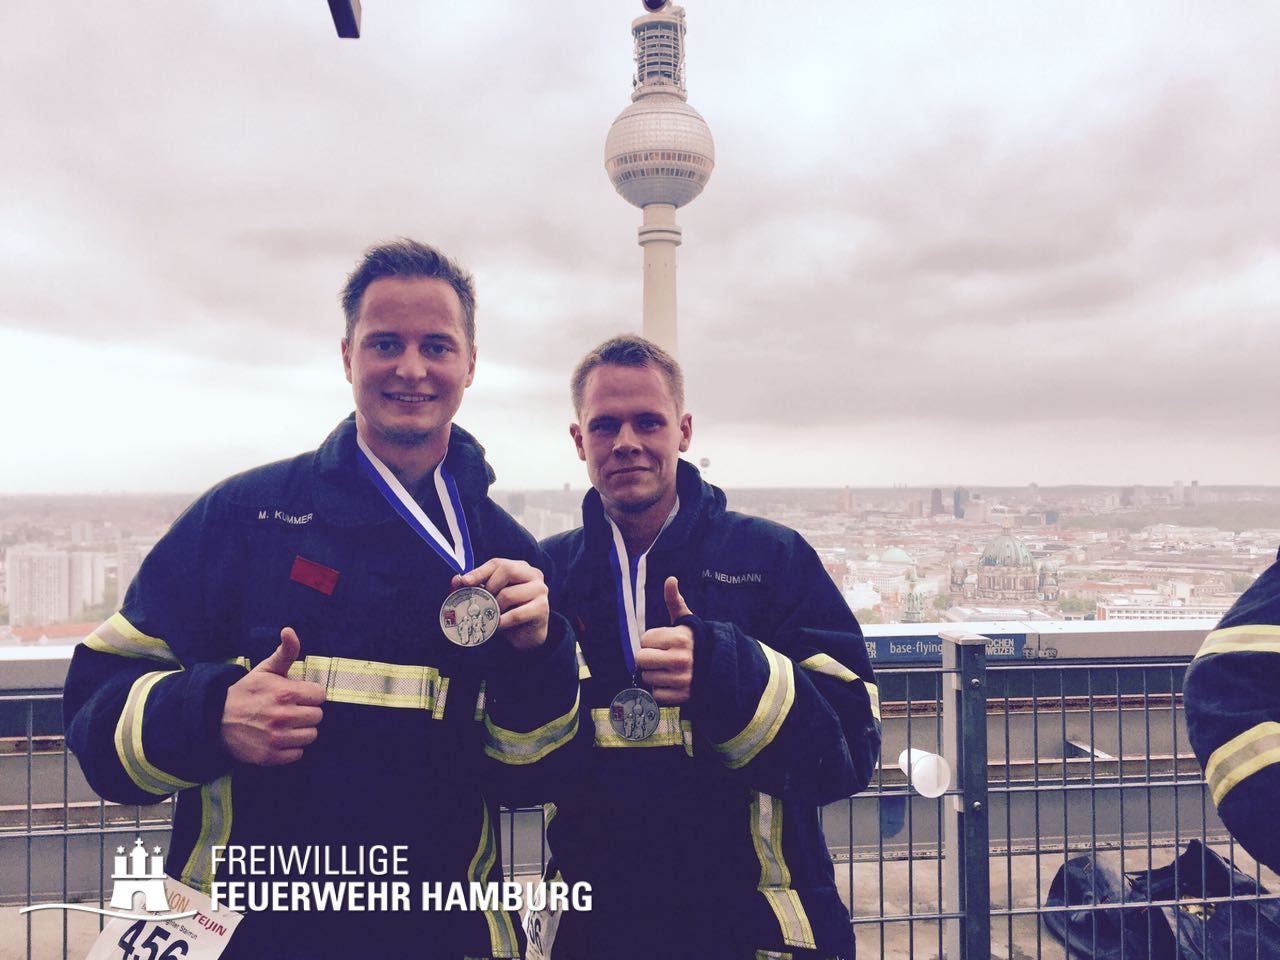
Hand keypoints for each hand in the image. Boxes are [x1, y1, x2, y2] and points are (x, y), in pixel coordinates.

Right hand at [220, 627, 325, 764]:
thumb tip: (289, 630)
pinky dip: (291, 748)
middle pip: (318, 716)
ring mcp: (276, 738)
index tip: (297, 695)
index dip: (310, 694)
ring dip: (301, 730)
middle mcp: (283, 716)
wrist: (215, 719)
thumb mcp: (266, 669)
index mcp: (285, 693)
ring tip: (285, 724)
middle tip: (290, 709)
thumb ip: (285, 652)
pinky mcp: (270, 756)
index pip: (320, 696)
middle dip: (306, 711)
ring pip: (311, 736)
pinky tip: (278, 738)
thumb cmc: (246, 692)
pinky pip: (298, 754)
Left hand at [453, 558, 548, 651]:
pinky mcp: (542, 608)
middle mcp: (533, 575)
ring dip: (495, 609)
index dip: (480, 572)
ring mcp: (540, 590)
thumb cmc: (507, 612)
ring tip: (492, 617)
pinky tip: (498, 626)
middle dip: (489, 588)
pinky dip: (502, 622)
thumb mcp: (488, 598)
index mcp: (520, 567)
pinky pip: (516, 614)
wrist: (526, 635)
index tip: (465, 582)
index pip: (498, 563)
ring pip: (508, 594)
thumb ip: (472, 588)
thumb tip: (457, 579)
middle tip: (483, 603)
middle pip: (507, 570)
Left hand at [637, 576, 693, 704]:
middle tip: (662, 656)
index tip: (664, 642)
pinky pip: (655, 694)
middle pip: (640, 659)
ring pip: (646, 677)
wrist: (718, 666)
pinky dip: (662, 690)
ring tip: (669, 669)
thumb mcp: (686, 620)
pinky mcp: (682, 696)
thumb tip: (670, 579)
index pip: (644, 640)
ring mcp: (682, 679)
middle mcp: (680, 659)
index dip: (652, 640)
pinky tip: (673, 682)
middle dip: (648, 657)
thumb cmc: (695, 640)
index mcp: (679, 638)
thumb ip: (674, 600)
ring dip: (655, 674)